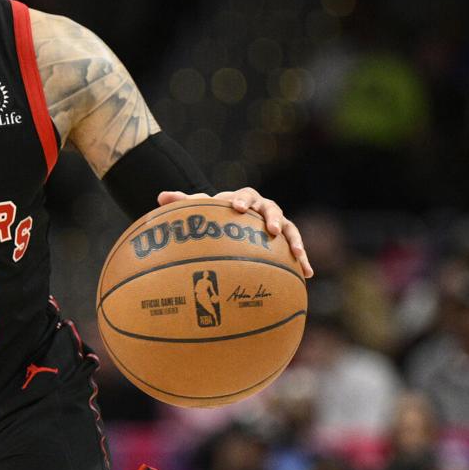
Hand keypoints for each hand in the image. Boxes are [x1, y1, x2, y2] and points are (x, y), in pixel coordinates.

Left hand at [158, 187, 313, 277]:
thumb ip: (184, 203)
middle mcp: (265, 208)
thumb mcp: (204, 210)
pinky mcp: (286, 240)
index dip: (242, 200)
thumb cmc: (219, 215)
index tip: (237, 208)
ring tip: (297, 255)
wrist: (238, 221)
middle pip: (272, 209)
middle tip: (269, 229)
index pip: (244, 195)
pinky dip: (303, 260)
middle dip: (272, 218)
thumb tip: (160, 197)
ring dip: (295, 240)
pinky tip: (307, 274)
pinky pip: (297, 250)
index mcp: (244, 198)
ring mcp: (278, 224)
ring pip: (290, 229)